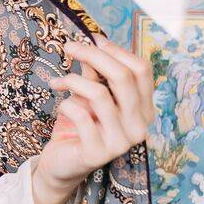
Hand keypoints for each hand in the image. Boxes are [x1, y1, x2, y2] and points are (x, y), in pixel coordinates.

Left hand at [37, 35, 153, 196]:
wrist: (62, 164)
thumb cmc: (80, 125)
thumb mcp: (90, 94)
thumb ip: (96, 73)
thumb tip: (92, 43)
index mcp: (144, 109)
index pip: (142, 70)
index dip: (117, 50)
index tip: (94, 39)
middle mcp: (139, 126)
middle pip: (123, 77)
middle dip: (93, 56)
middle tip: (70, 46)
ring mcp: (121, 142)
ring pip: (100, 94)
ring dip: (73, 81)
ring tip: (58, 81)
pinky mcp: (98, 153)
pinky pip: (80, 115)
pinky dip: (66, 104)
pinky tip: (61, 107)